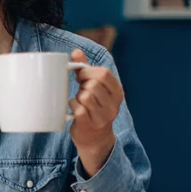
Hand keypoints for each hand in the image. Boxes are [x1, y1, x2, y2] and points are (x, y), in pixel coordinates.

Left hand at [69, 49, 122, 174]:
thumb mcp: (95, 88)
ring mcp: (103, 116)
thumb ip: (86, 69)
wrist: (94, 139)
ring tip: (80, 101)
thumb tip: (76, 52)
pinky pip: (78, 108)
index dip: (88, 72)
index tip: (81, 76)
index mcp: (117, 92)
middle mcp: (113, 104)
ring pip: (86, 96)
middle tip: (80, 90)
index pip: (104, 73)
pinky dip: (73, 106)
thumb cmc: (93, 108)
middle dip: (82, 85)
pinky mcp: (90, 124)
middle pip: (94, 84)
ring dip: (78, 96)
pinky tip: (74, 109)